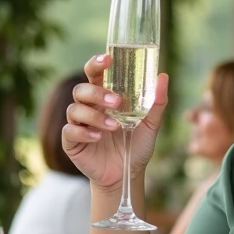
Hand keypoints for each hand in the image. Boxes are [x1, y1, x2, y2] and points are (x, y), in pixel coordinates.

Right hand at [61, 53, 169, 191]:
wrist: (127, 174)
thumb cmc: (136, 146)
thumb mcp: (151, 124)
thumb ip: (156, 102)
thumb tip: (163, 76)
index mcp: (104, 98)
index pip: (95, 74)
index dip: (96, 64)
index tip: (107, 59)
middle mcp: (89, 108)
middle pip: (81, 89)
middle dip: (96, 93)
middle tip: (116, 102)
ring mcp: (78, 124)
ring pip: (75, 109)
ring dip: (95, 116)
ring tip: (114, 126)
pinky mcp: (72, 142)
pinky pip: (70, 130)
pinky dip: (83, 131)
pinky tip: (97, 137)